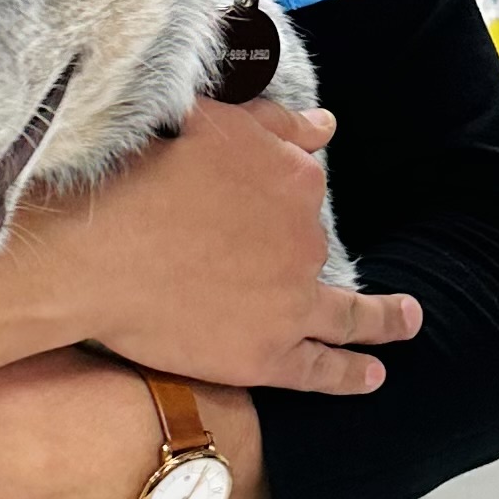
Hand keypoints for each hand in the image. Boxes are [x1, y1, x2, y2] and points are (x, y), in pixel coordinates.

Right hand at [30, 98, 418, 394]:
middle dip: (290, 251)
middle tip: (252, 259)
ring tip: (406, 321)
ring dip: (383, 319)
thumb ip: (274, 122)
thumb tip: (326, 126)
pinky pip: (322, 368)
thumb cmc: (136, 176)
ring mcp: (292, 302)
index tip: (254, 205)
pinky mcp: (268, 355)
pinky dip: (351, 373)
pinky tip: (373, 376)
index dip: (274, 198)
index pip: (302, 186)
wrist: (92, 250)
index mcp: (294, 178)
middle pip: (311, 246)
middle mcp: (306, 240)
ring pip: (350, 315)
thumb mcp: (208, 122)